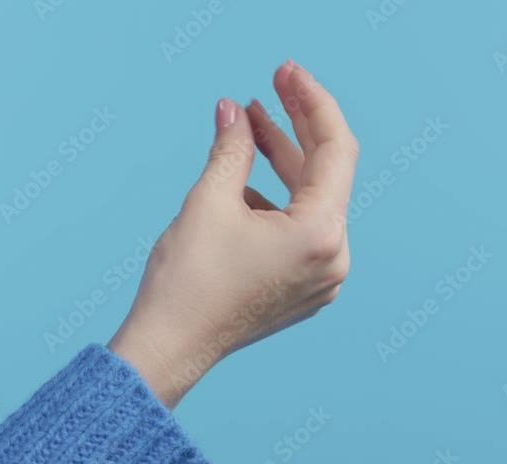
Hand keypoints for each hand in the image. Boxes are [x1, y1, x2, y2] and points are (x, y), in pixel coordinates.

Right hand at [108, 60, 358, 407]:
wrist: (171, 348)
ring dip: (283, 162)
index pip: (336, 149)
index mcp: (320, 235)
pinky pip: (303, 230)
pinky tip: (243, 184)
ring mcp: (323, 278)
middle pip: (327, 174)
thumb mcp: (209, 201)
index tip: (286, 72)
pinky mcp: (306, 288)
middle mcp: (334, 258)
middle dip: (296, 127)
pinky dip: (278, 200)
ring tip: (247, 128)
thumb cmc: (187, 282)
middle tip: (270, 86)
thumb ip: (233, 147)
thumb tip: (234, 111)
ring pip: (313, 201)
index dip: (311, 102)